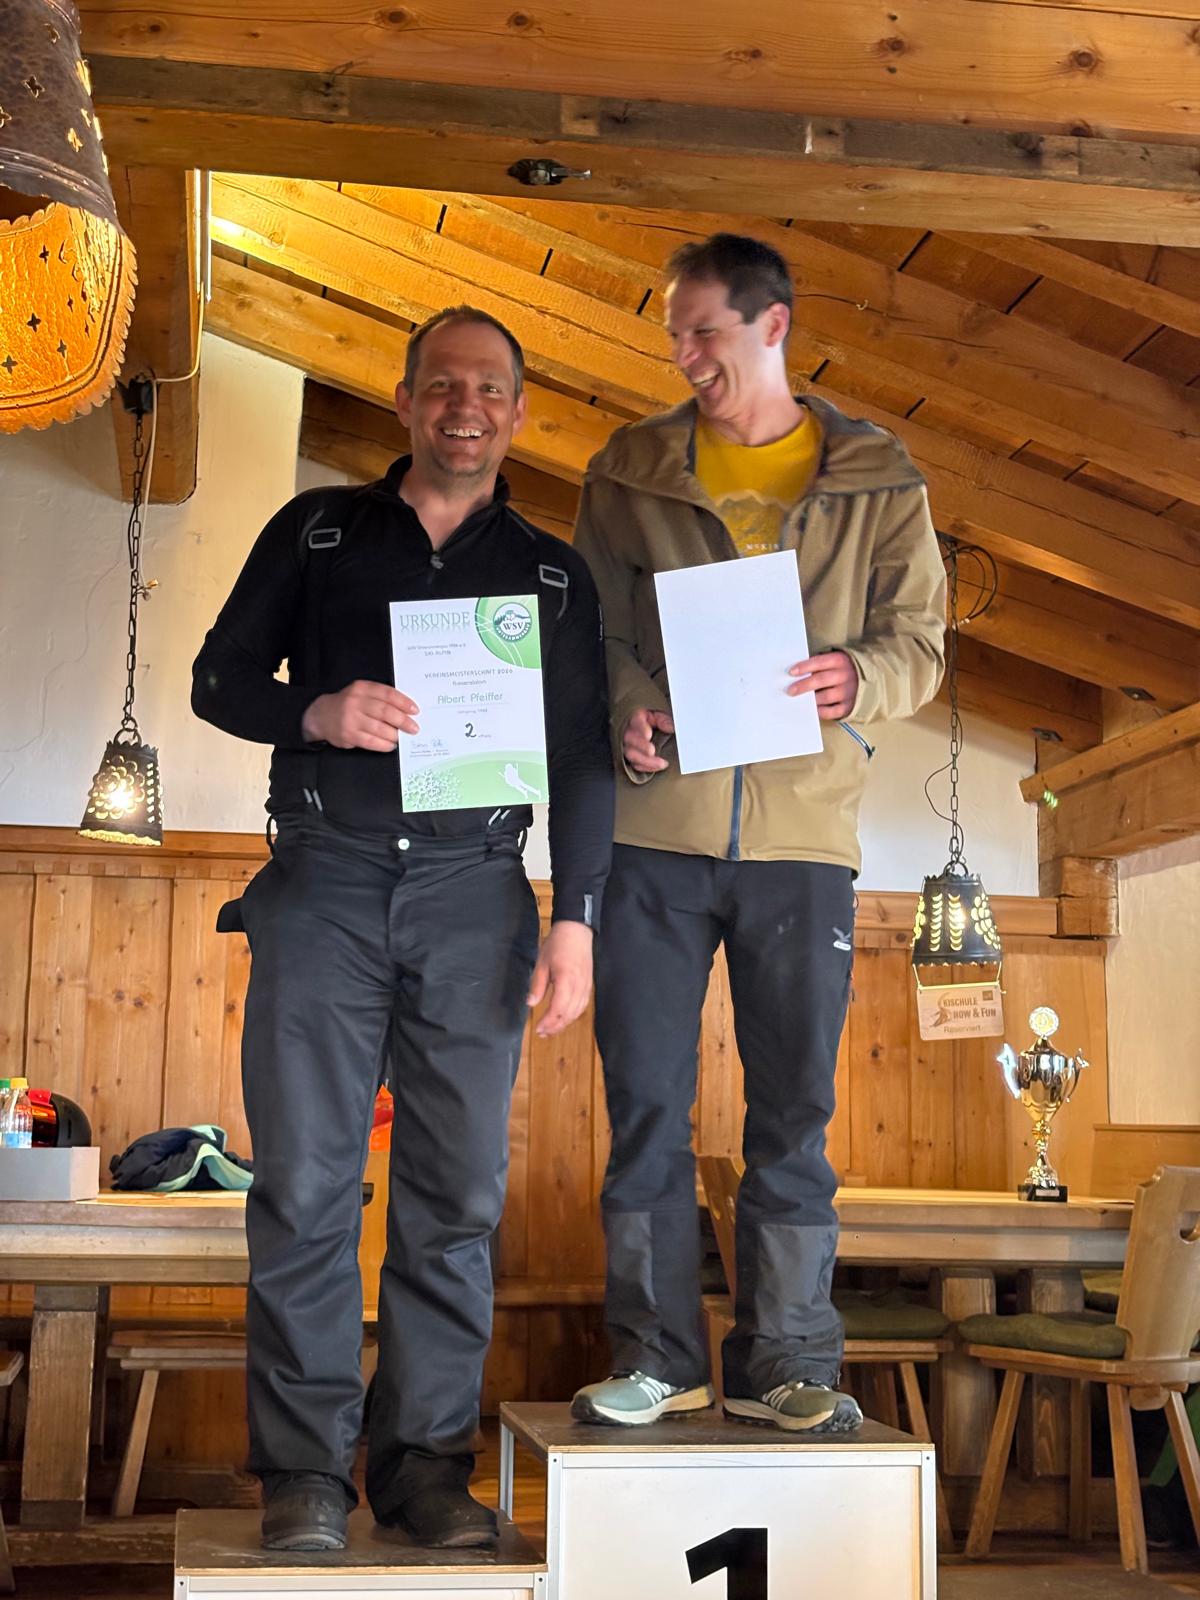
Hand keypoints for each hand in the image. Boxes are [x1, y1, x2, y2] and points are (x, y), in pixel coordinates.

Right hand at [302, 680, 418, 750]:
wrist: (321, 715)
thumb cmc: (347, 704)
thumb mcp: (361, 693)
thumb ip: (380, 697)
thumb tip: (405, 710)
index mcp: (362, 688)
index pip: (388, 694)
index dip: (404, 702)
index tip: (415, 710)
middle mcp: (356, 702)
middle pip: (385, 711)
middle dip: (403, 721)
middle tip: (413, 728)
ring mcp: (351, 719)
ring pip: (379, 728)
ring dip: (394, 735)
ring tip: (401, 737)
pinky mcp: (348, 734)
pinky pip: (371, 741)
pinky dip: (384, 744)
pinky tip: (390, 745)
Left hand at [527, 921, 593, 1037]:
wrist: (576, 930)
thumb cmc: (557, 944)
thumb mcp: (542, 963)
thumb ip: (537, 985)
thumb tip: (531, 1004)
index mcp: (566, 980)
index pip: (558, 1009)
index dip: (548, 1022)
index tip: (538, 1029)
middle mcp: (579, 986)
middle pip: (569, 1014)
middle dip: (555, 1027)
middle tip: (542, 1033)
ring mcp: (586, 986)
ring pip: (577, 1012)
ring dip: (564, 1023)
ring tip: (551, 1030)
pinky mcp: (588, 985)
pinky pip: (582, 1005)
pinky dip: (573, 1015)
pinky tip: (565, 1018)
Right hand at [622, 708, 674, 772]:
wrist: (655, 732)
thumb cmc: (656, 721)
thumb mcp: (660, 715)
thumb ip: (664, 719)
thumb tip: (670, 727)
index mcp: (637, 717)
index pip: (635, 721)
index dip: (640, 728)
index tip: (648, 734)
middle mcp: (629, 732)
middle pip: (629, 739)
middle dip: (641, 745)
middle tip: (651, 750)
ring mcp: (628, 746)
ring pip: (631, 754)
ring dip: (646, 760)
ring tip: (661, 763)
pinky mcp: (632, 758)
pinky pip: (635, 765)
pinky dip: (646, 767)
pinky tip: (657, 767)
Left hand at [787, 651, 858, 719]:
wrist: (869, 678)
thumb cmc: (843, 669)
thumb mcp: (835, 660)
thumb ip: (819, 665)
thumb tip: (796, 674)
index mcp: (839, 661)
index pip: (819, 662)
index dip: (804, 667)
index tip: (791, 672)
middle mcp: (845, 675)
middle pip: (821, 680)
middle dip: (803, 685)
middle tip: (790, 690)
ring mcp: (848, 692)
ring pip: (826, 697)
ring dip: (811, 699)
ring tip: (800, 700)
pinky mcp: (850, 706)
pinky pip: (833, 711)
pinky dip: (822, 711)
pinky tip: (814, 709)